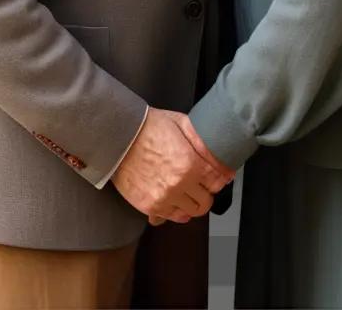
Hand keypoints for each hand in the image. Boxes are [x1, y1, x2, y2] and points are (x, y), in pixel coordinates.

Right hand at [111, 108, 233, 224]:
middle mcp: (179, 184)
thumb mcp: (182, 123)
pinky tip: (173, 198)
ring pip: (191, 213)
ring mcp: (164, 198)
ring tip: (186, 190)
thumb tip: (222, 160)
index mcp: (190, 163)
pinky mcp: (149, 206)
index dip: (219, 178)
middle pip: (206, 202)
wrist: (118, 136)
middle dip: (207, 192)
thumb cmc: (149, 126)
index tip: (217, 175)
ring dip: (192, 203)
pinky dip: (175, 211)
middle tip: (201, 183)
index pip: (217, 182)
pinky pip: (170, 218)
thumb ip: (204, 142)